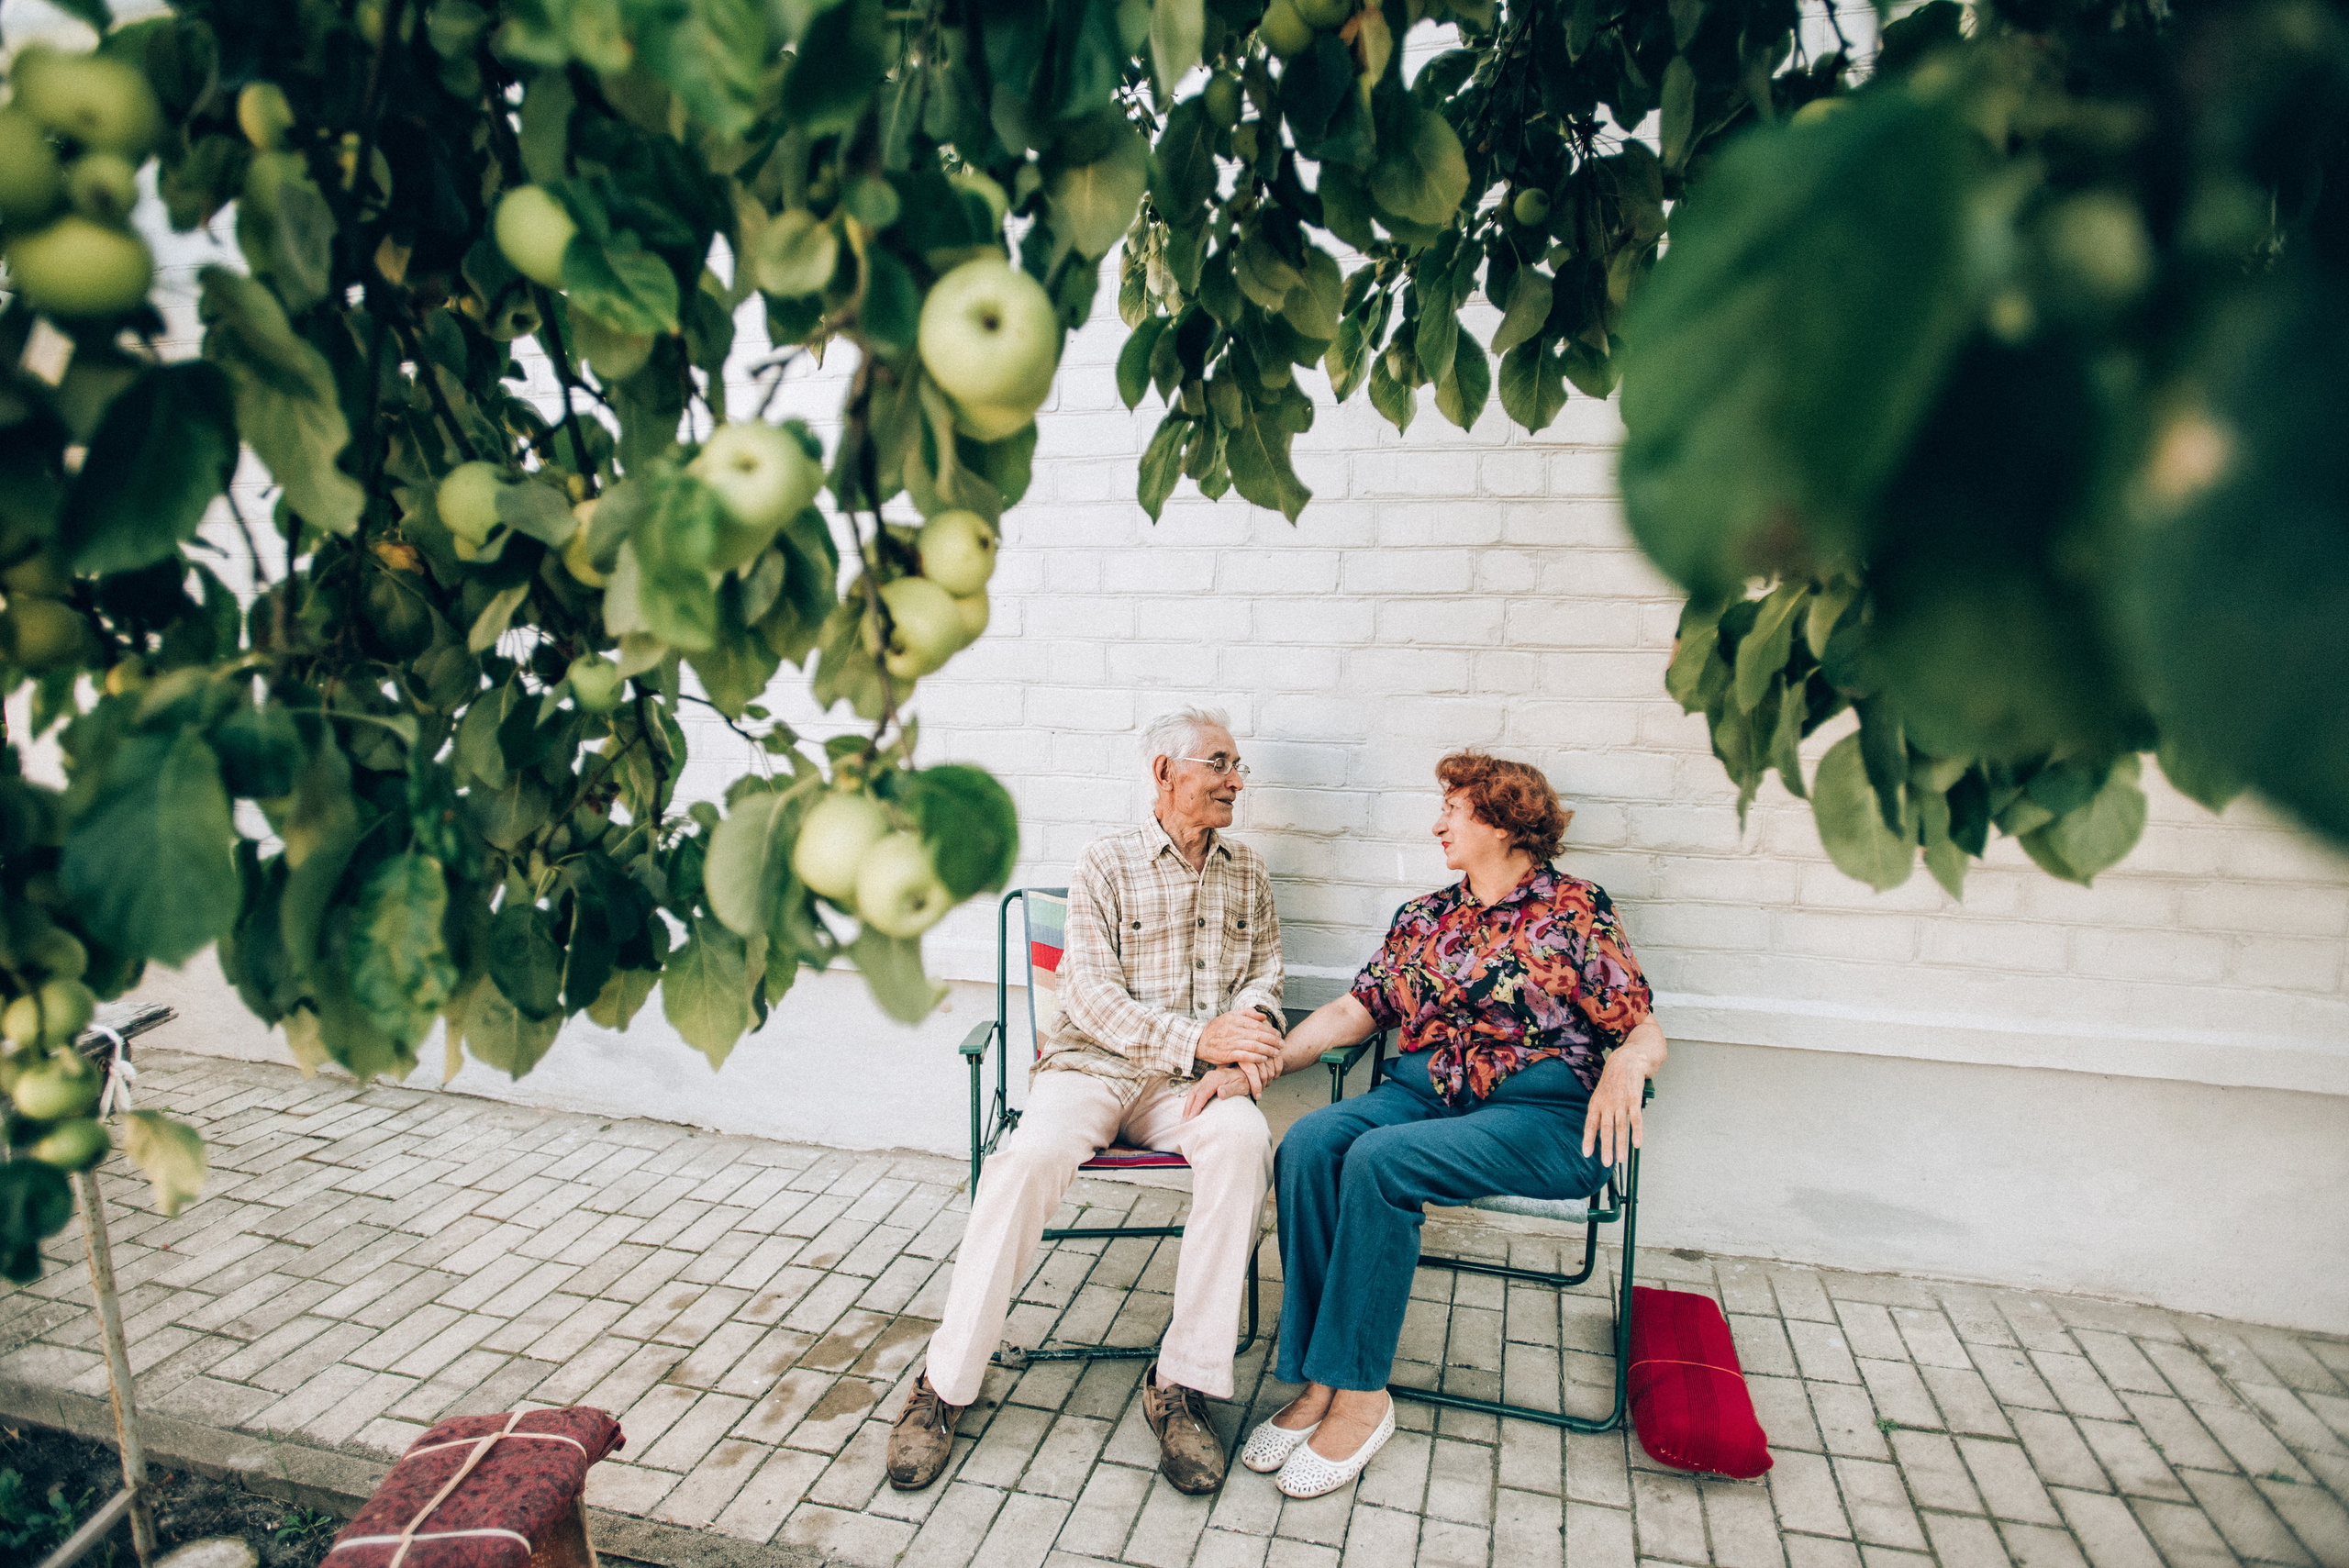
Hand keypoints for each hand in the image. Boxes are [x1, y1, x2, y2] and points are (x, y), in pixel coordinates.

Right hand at [1183, 1064, 1263, 1117]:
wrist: (1246, 1073)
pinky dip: (1191, 1102)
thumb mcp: (1241, 1086)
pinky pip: (1195, 1092)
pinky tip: (1190, 1110)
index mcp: (1216, 1079)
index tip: (1191, 1118)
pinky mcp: (1207, 1081)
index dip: (1195, 1107)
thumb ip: (1230, 1089)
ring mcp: (1207, 1079)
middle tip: (1184, 1122)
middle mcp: (1209, 1077)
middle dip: (1188, 1108)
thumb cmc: (1245, 1081)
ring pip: (1193, 1093)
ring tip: (1184, 1118)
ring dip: (1188, 1106)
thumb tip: (1220, 1093)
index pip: (1202, 1094)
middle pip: (1194, 1094)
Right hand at [1195, 1007, 1281, 1068]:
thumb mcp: (1229, 1016)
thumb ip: (1247, 1014)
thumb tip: (1263, 1017)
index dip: (1270, 1031)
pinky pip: (1244, 1056)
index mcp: (1234, 1019)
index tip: (1278, 1035)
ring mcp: (1229, 1043)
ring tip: (1276, 1053)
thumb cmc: (1216, 1029)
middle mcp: (1233, 1030)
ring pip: (1253, 1046)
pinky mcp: (1226, 1055)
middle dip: (1272, 1041)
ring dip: (1267, 1050)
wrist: (1197, 1041)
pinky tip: (1264, 1059)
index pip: (1257, 1025)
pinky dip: (1255, 1058)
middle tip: (1281, 1045)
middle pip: (1258, 1035)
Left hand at [1580, 1048, 1646, 1166]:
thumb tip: (1594, 1132)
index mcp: (1596, 1103)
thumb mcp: (1600, 1095)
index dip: (1588, 1139)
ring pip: (1620, 1126)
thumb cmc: (1612, 1080)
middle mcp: (1607, 1103)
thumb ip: (1598, 1114)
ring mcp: (1620, 1101)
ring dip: (1621, 1144)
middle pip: (1606, 1128)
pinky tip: (1637, 1143)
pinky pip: (1636, 1118)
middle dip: (1606, 1147)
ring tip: (1621, 1159)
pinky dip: (1637, 1131)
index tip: (1586, 1154)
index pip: (1590, 1124)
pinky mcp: (1634, 1098)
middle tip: (1606, 1163)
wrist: (1626, 1060)